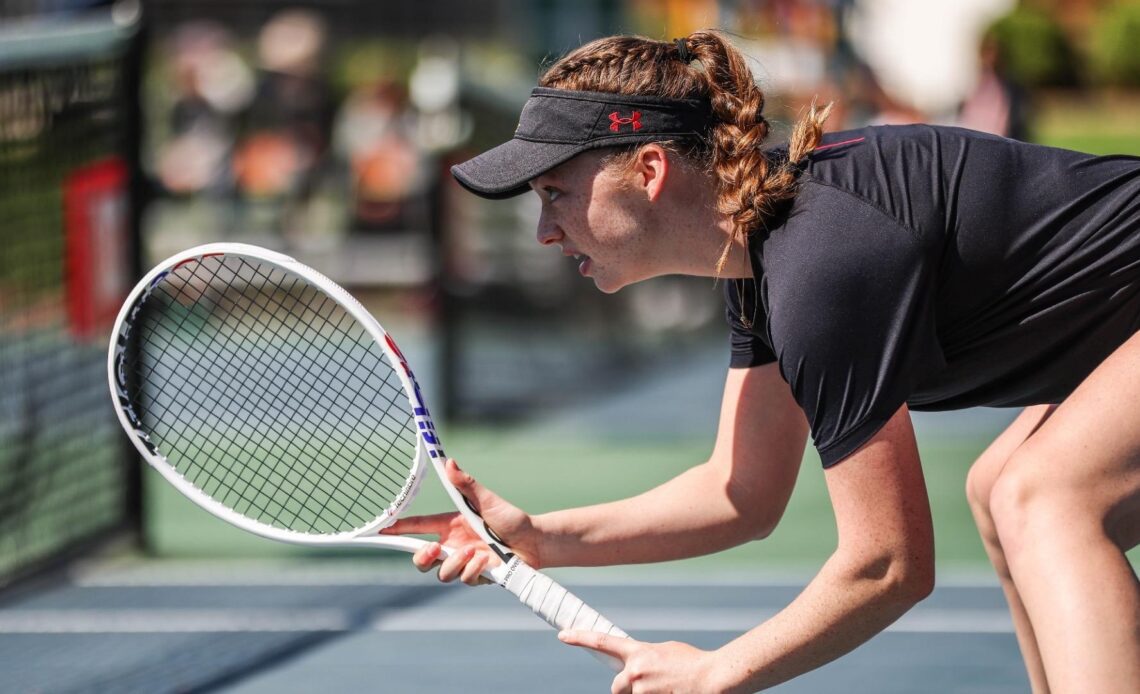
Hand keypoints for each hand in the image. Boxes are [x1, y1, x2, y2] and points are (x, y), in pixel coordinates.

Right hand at [379, 459, 538, 584]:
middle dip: (420, 557)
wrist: (533, 540)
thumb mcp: (487, 500)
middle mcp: (453, 545)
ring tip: (474, 552)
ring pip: (441, 573)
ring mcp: (463, 563)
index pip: (418, 526)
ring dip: (455, 564)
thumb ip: (467, 484)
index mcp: (451, 525)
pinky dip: (474, 570)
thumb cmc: (511, 518)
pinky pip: (464, 579)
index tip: (382, 529)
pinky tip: (488, 561)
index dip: (399, 528)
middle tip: (433, 550)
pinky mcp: (476, 576)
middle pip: (421, 558)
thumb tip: (449, 462)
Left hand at [559, 631, 726, 693]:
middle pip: (617, 687)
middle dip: (628, 689)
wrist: (713, 678)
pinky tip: (669, 692)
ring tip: (666, 689)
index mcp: (638, 652)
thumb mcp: (665, 651)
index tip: (563, 635)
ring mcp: (641, 690)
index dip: (580, 638)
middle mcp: (635, 670)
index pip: (602, 642)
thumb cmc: (693, 663)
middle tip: (649, 687)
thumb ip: (645, 657)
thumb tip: (635, 665)